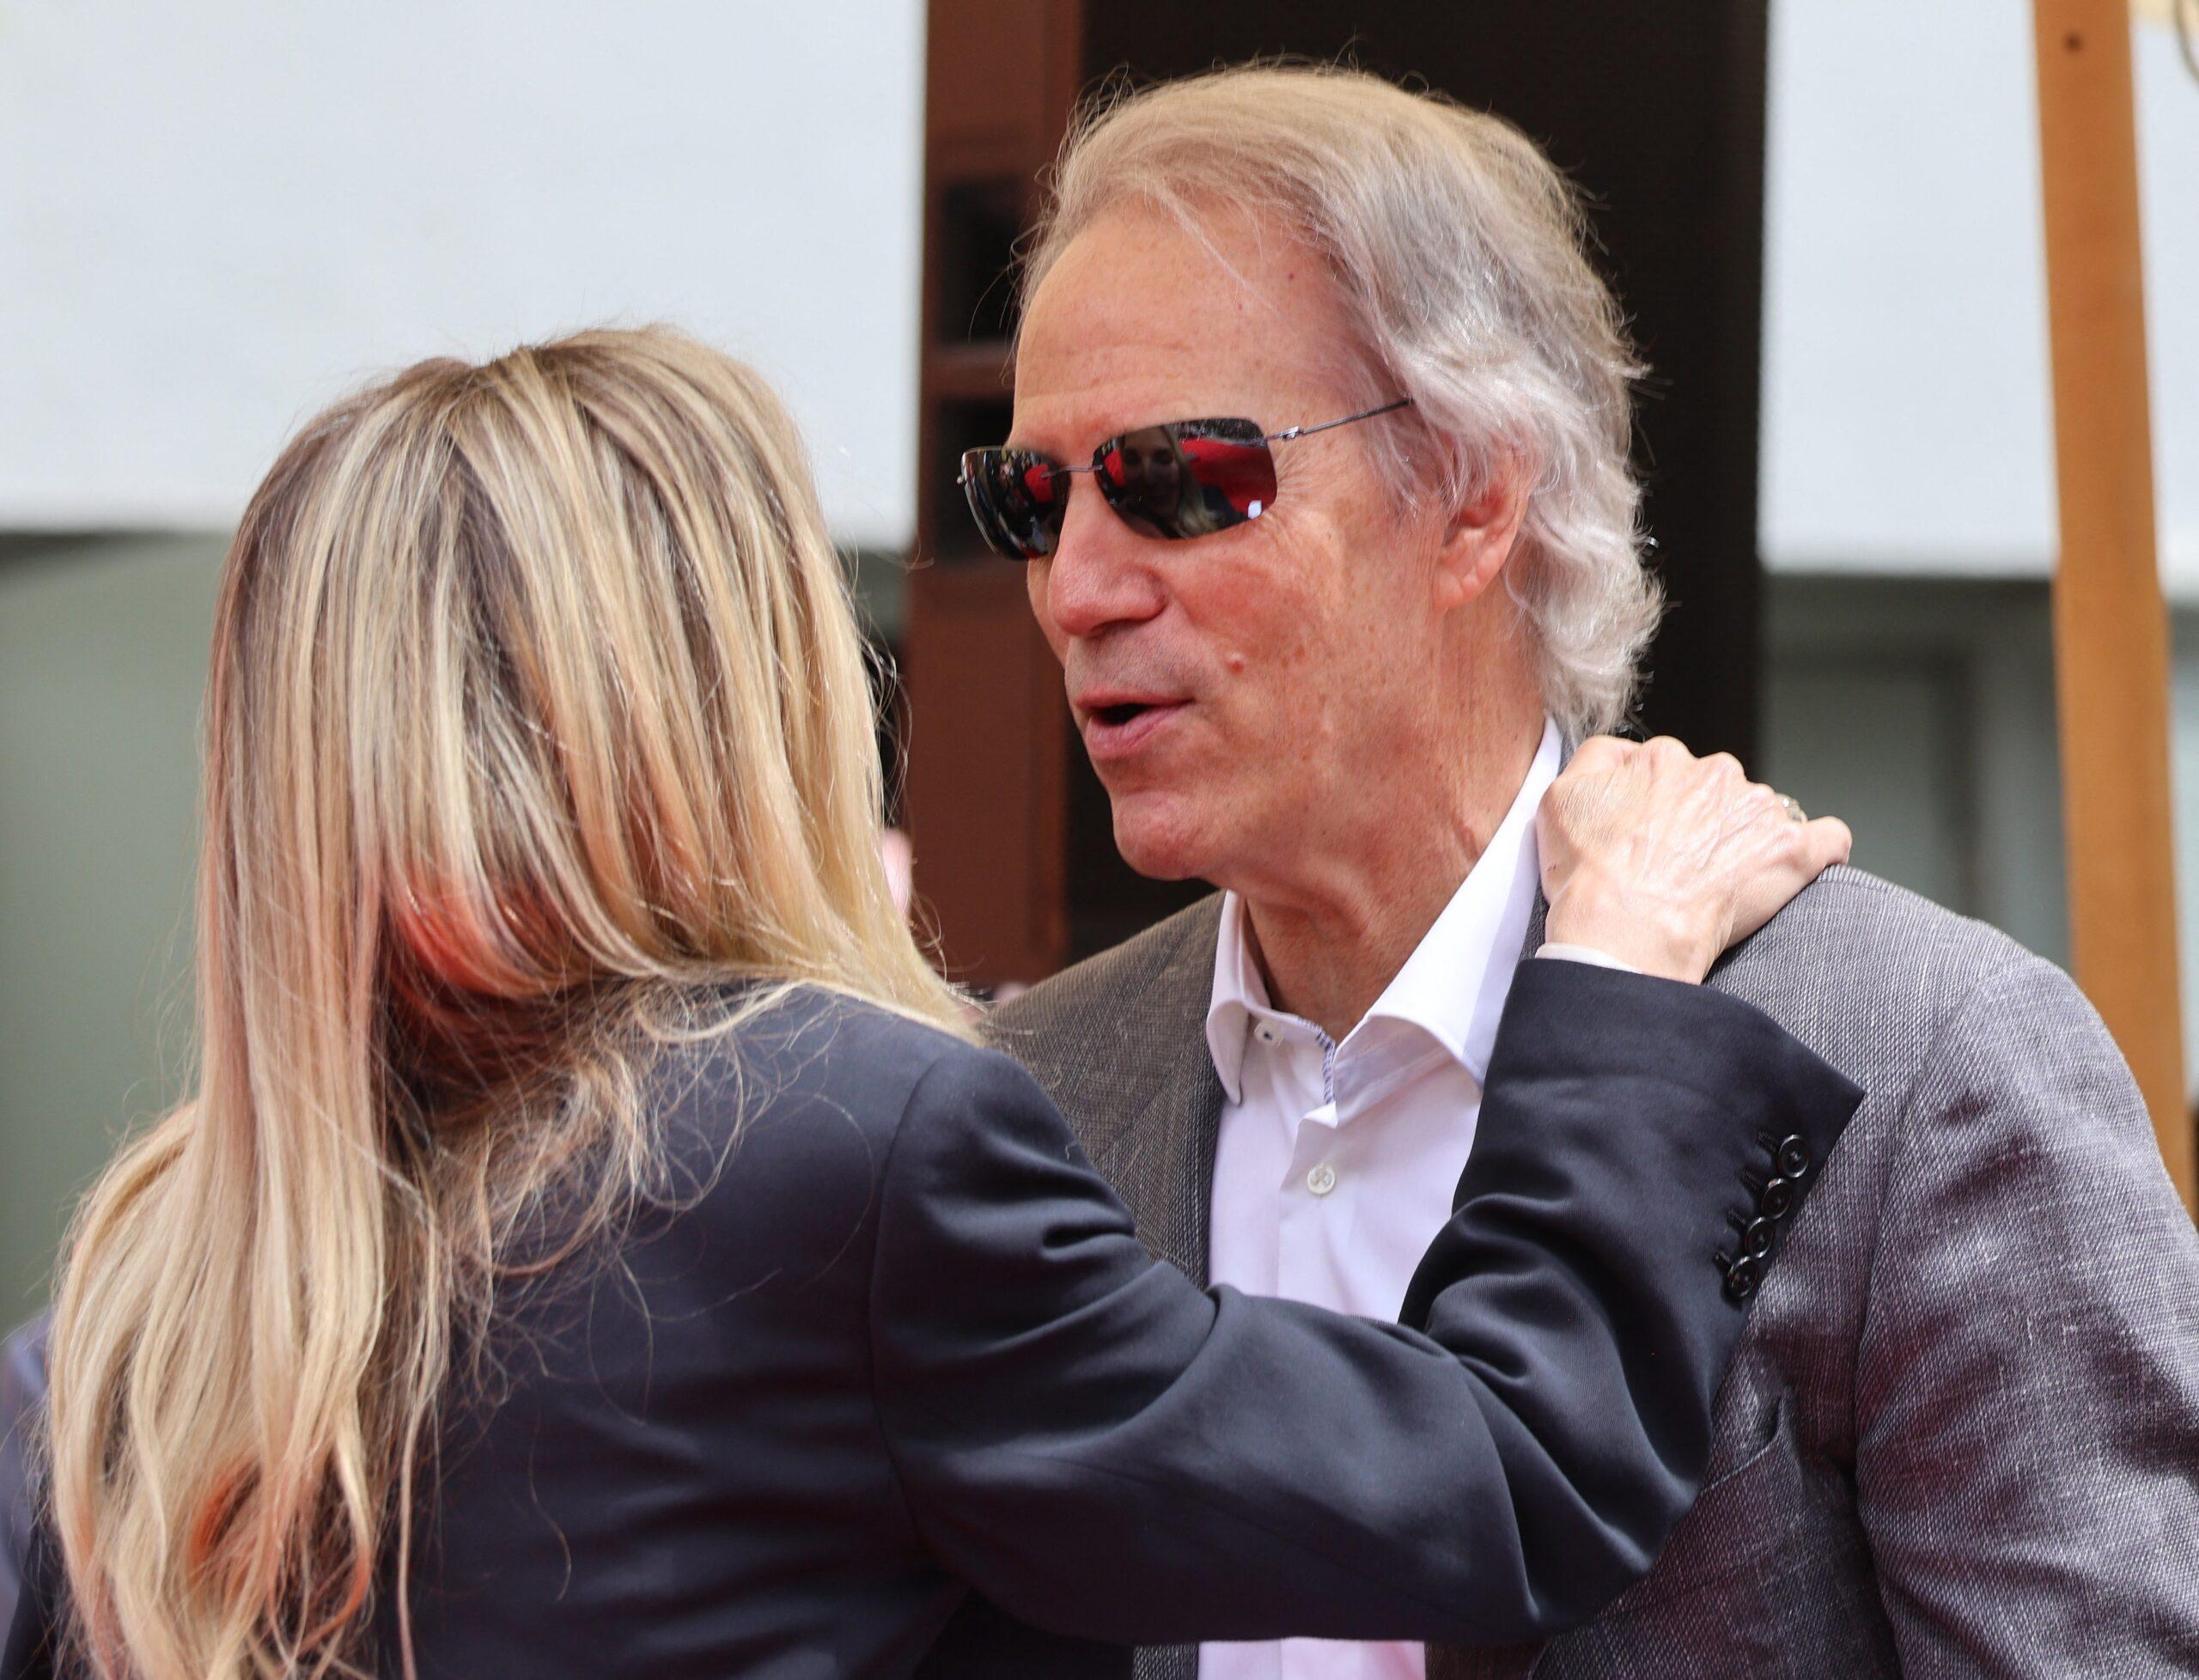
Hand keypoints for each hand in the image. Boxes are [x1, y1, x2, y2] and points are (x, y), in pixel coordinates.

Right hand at [1537, 736, 1851, 983]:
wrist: (1626, 930)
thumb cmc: (1590, 875)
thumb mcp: (1560, 797)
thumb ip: (1595, 759)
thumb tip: (1624, 755)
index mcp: (1663, 758)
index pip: (1670, 771)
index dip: (1657, 807)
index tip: (1648, 840)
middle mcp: (1716, 772)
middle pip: (1717, 790)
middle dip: (1703, 821)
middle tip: (1678, 867)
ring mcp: (1759, 809)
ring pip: (1761, 814)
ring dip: (1745, 840)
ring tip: (1718, 884)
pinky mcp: (1794, 850)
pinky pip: (1828, 839)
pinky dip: (1817, 851)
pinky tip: (1795, 870)